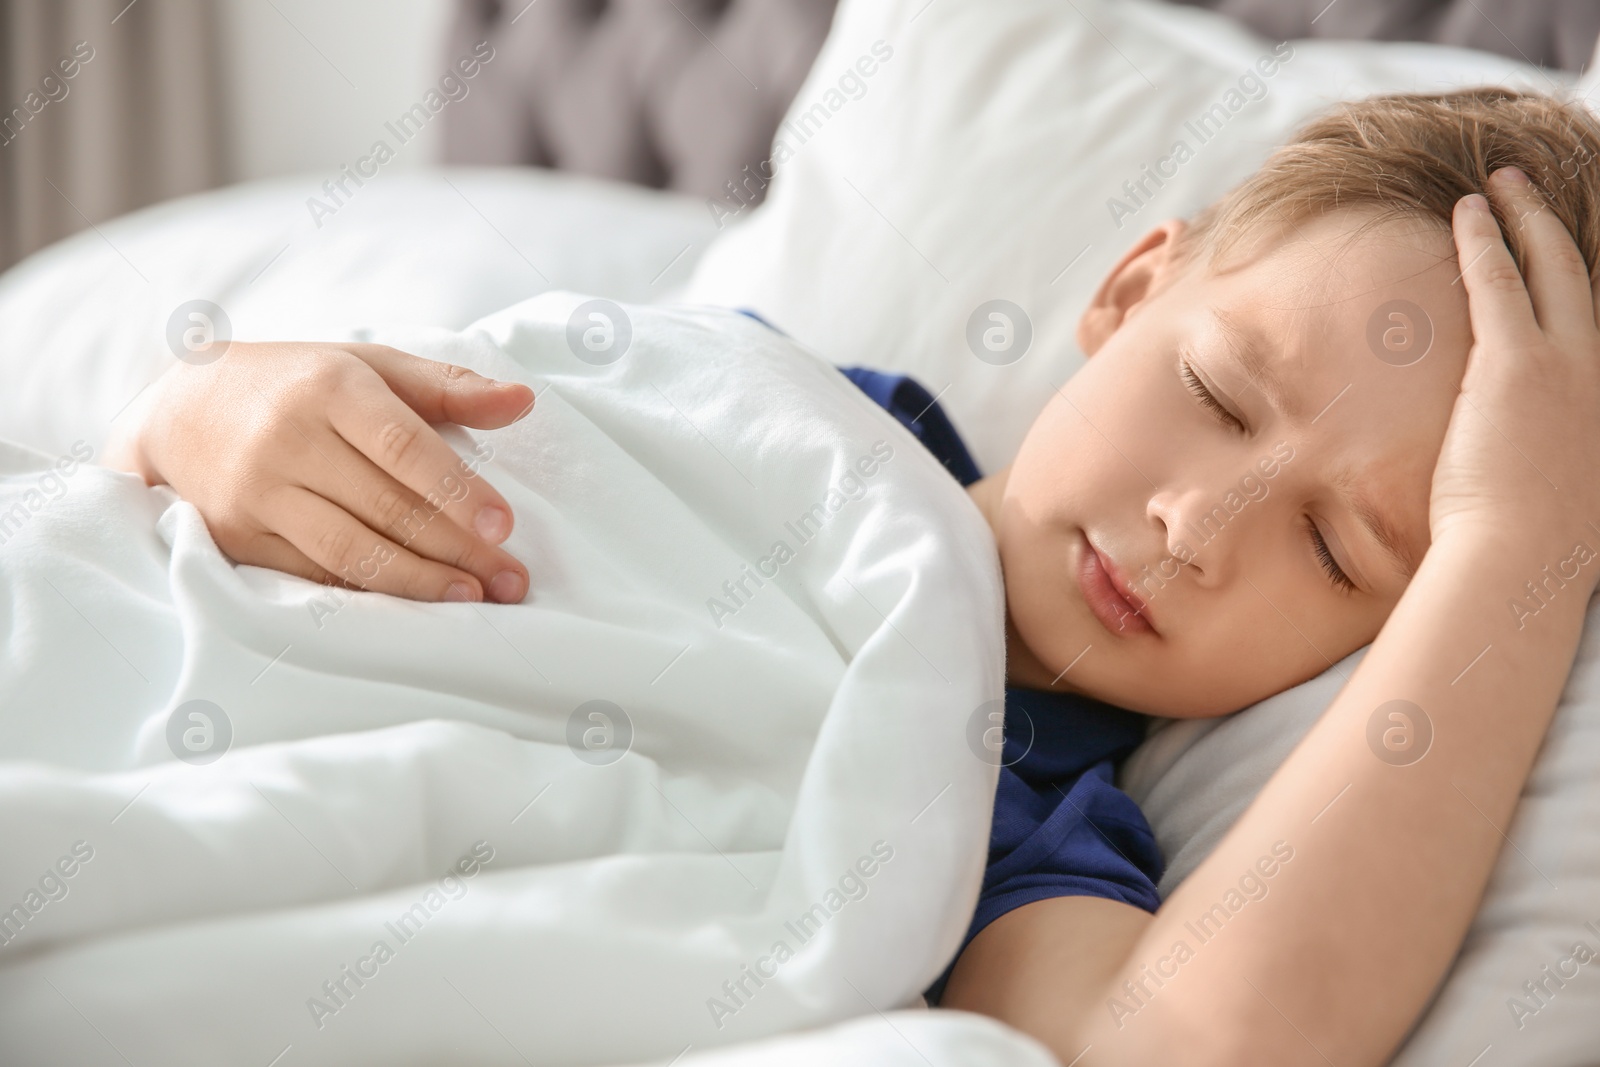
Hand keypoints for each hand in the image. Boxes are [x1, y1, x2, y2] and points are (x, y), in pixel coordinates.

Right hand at [105, 341, 534, 602]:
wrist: (181, 410)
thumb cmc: (299, 385)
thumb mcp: (369, 367)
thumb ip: (448, 388)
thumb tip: (523, 401)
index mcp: (331, 388)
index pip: (404, 446)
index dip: (456, 491)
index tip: (504, 526)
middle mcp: (289, 440)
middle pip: (386, 507)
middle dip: (458, 549)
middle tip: (512, 580)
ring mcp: (258, 493)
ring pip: (351, 551)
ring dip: (419, 582)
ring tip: (473, 599)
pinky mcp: (237, 537)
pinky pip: (314, 575)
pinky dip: (369, 594)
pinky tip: (414, 604)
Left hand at [1431, 167, 1599, 580]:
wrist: (1522, 563)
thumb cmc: (1533, 548)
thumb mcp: (1567, 494)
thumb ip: (1558, 453)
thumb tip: (1535, 453)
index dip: (1583, 278)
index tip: (1568, 250)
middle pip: (1585, 278)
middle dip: (1557, 227)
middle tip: (1531, 190)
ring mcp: (1569, 363)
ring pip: (1549, 267)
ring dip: (1524, 217)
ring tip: (1501, 183)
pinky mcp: (1516, 363)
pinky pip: (1498, 282)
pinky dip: (1483, 240)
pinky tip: (1466, 209)